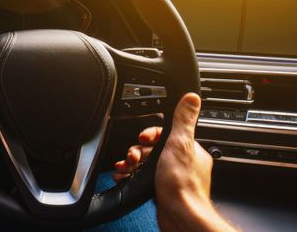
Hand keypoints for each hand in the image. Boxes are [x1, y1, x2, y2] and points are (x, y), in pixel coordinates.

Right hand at [114, 94, 236, 230]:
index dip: (151, 134)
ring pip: (147, 163)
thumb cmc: (183, 185)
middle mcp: (182, 162)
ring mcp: (172, 177)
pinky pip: (143, 177)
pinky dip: (132, 176)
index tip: (143, 138)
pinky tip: (125, 176)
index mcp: (190, 149)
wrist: (180, 218)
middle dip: (138, 150)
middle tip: (133, 156)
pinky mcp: (162, 190)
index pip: (167, 133)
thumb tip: (192, 98)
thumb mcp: (181, 144)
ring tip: (126, 166)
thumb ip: (183, 120)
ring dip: (132, 163)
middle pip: (154, 147)